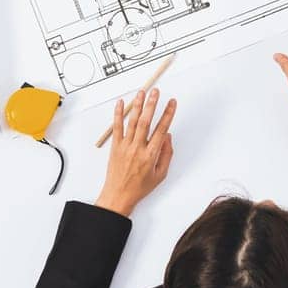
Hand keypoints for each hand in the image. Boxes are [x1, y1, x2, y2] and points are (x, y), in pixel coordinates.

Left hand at [93, 87, 176, 217]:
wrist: (118, 195)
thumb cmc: (140, 187)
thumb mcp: (160, 175)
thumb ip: (166, 154)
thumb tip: (167, 136)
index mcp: (151, 156)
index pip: (161, 130)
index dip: (168, 114)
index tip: (172, 103)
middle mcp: (138, 149)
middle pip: (146, 122)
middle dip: (152, 104)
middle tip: (156, 91)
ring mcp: (125, 146)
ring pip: (132, 122)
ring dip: (138, 106)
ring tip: (142, 92)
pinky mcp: (115, 146)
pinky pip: (117, 127)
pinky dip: (118, 114)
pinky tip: (121, 103)